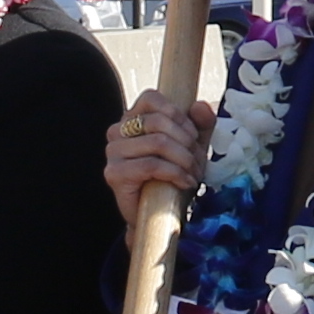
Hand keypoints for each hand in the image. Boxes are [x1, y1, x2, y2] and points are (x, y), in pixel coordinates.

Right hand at [104, 88, 211, 218]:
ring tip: (194, 174)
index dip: (178, 115)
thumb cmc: (173, 177)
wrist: (159, 215)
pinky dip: (175, 173)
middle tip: (198, 162)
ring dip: (184, 159)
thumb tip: (199, 105)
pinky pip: (151, 165)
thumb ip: (200, 124)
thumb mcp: (193, 146)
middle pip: (158, 121)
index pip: (151, 98)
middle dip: (187, 142)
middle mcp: (117, 131)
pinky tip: (186, 183)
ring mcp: (113, 152)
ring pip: (157, 142)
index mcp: (132, 118)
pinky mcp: (114, 174)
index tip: (193, 136)